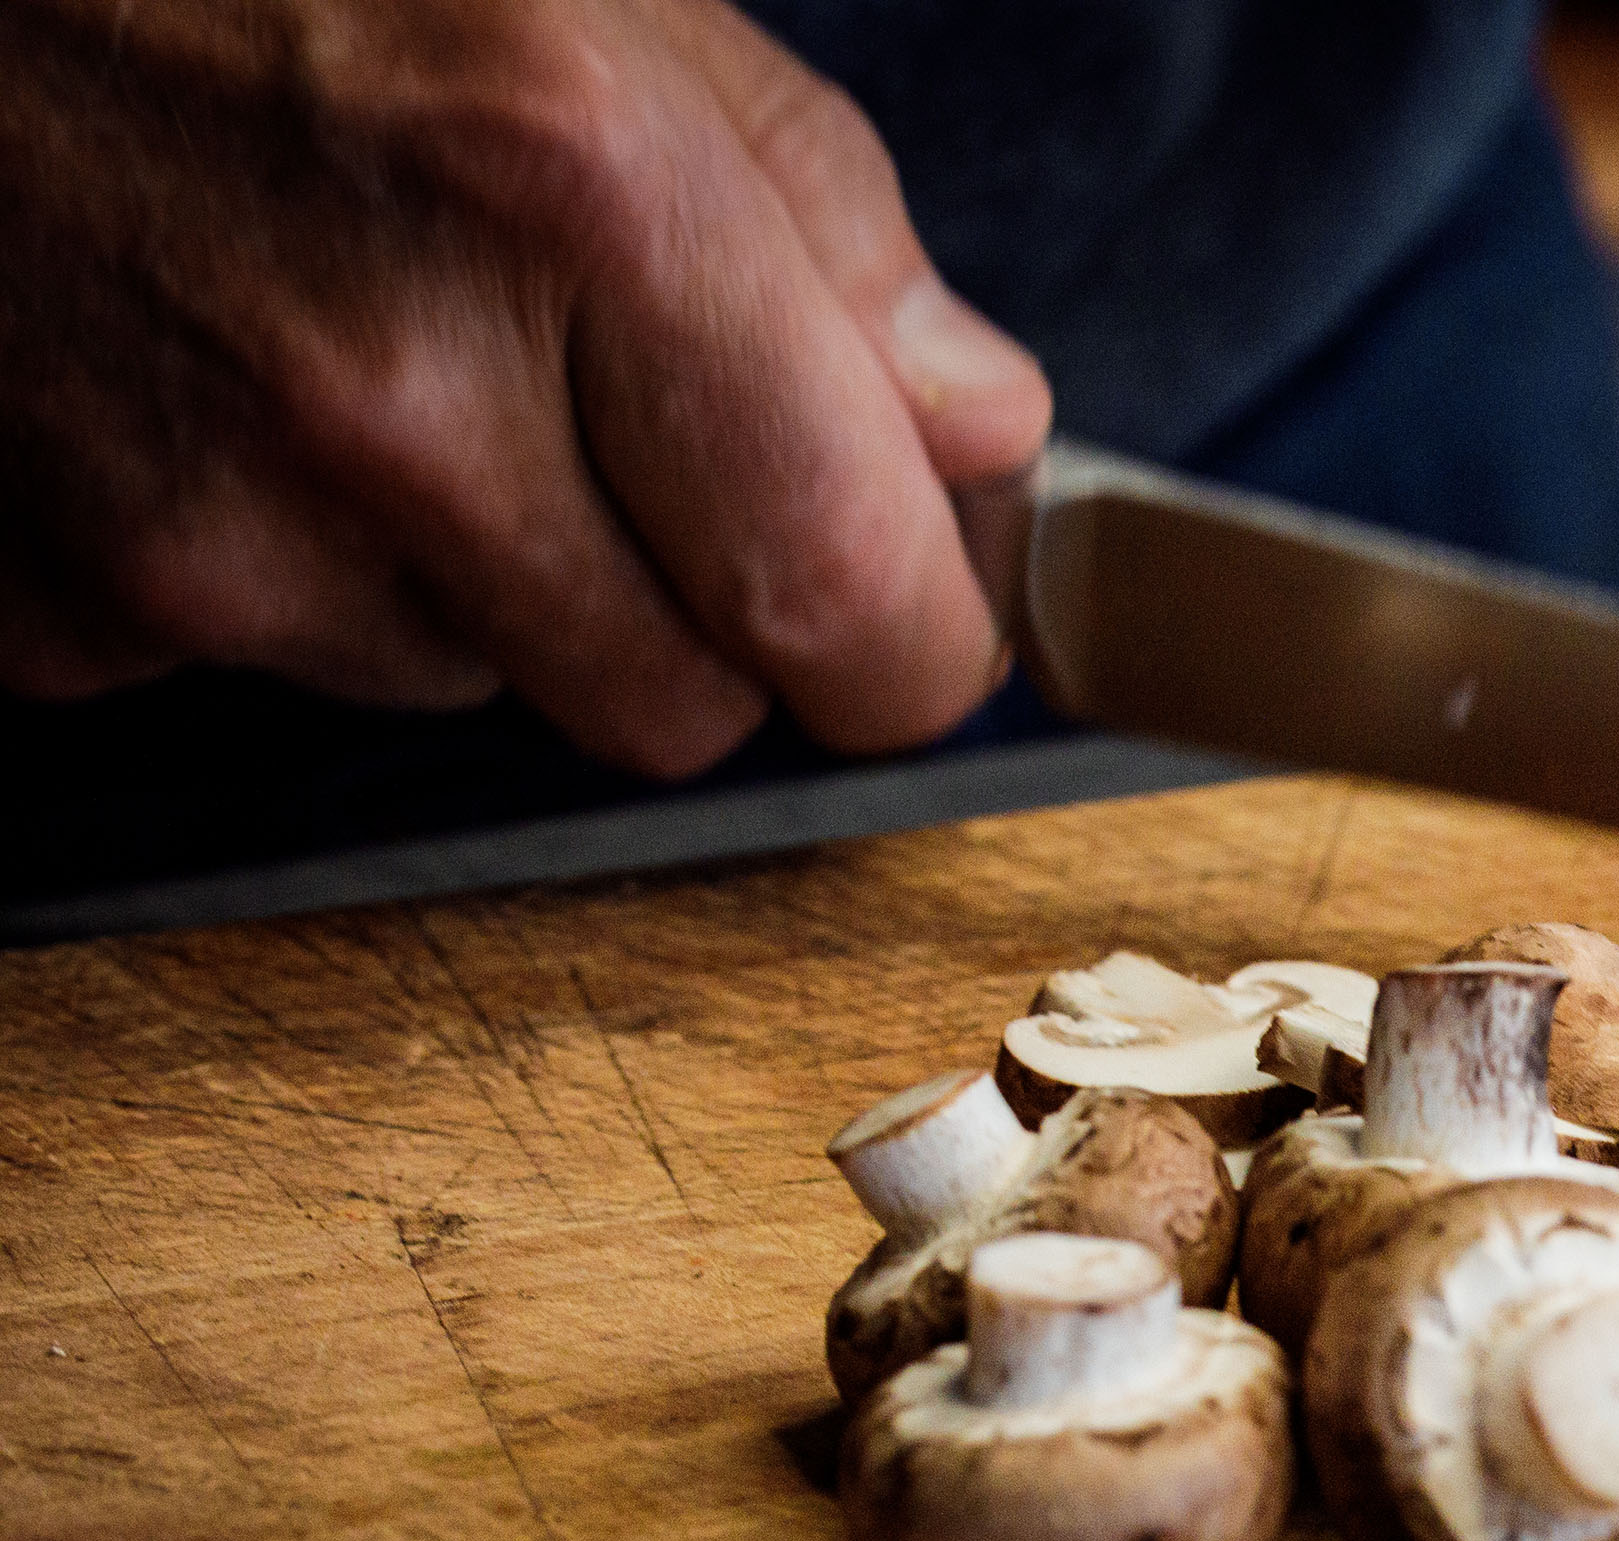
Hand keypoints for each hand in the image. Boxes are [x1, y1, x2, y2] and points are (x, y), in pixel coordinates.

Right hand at [0, 0, 1050, 773]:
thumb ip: (820, 218)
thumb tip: (974, 428)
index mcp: (581, 203)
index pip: (856, 610)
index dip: (905, 634)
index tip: (905, 599)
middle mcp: (396, 395)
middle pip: (678, 706)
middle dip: (686, 604)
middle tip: (595, 418)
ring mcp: (207, 522)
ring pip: (468, 682)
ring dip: (465, 568)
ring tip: (348, 339)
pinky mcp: (58, 603)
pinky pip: (260, 664)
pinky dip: (266, 558)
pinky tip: (202, 375)